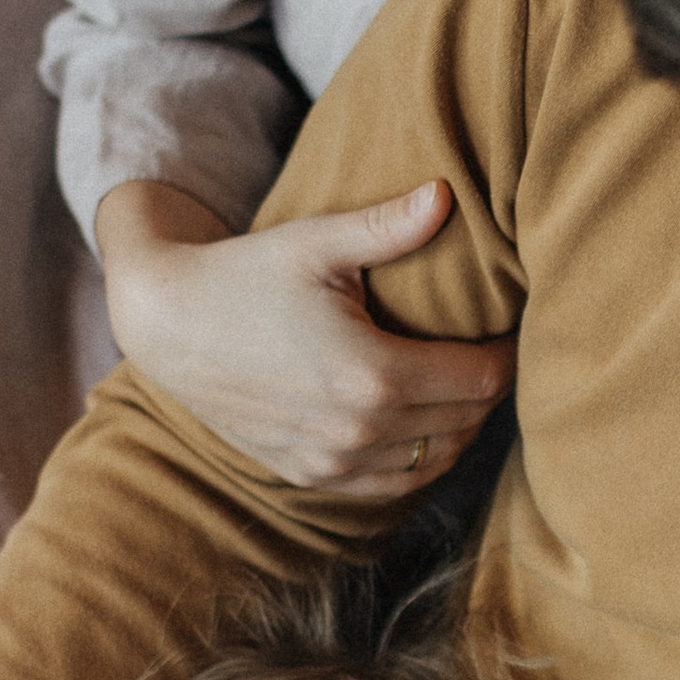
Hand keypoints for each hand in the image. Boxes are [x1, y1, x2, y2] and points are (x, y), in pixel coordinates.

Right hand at [95, 177, 513, 493]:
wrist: (169, 326)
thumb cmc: (244, 275)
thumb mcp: (315, 242)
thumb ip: (387, 226)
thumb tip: (446, 195)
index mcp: (371, 375)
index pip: (481, 380)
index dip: (507, 353)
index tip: (509, 326)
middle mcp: (358, 432)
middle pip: (467, 421)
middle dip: (489, 387)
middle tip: (492, 348)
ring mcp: (334, 463)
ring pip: (437, 459)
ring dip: (460, 424)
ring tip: (461, 381)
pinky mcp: (313, 476)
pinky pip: (395, 483)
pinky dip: (422, 457)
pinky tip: (424, 420)